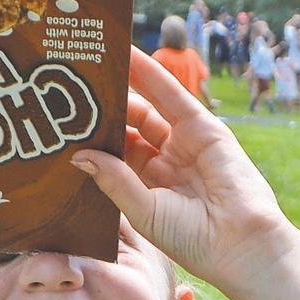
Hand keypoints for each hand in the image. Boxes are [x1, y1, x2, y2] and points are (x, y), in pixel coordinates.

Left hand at [72, 50, 298, 294]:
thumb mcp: (142, 209)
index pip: (113, 149)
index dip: (91, 133)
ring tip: (92, 60)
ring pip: (147, 105)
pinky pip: (172, 95)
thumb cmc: (192, 239)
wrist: (238, 244)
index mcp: (146, 183)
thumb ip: (114, 179)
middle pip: (127, 124)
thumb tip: (79, 154)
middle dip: (103, 105)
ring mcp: (184, 142)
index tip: (61, 118)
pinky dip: (151, 73)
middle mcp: (164, 159)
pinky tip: (128, 55)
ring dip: (123, 82)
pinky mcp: (204, 128)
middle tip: (70, 83)